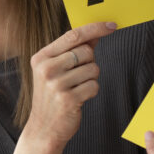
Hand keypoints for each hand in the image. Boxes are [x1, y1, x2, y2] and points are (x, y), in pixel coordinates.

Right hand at [24, 22, 115, 151]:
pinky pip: (94, 86)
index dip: (95, 28)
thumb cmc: (52, 96)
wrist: (43, 128)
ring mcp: (56, 84)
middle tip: (77, 76)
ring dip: (90, 79)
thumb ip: (73, 50)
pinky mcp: (68, 99)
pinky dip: (91, 91)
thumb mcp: (55, 70)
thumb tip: (95, 33)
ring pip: (93, 69)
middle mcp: (46, 69)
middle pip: (86, 51)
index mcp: (41, 57)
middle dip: (89, 62)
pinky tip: (78, 98)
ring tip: (75, 88)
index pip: (73, 35)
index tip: (112, 25)